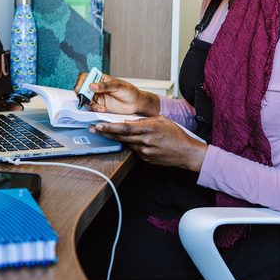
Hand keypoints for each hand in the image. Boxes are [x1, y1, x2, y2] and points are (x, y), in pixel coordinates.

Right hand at [74, 73, 158, 116]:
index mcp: (100, 79)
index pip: (86, 77)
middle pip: (83, 89)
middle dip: (82, 95)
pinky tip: (102, 109)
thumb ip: (105, 86)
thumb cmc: (129, 91)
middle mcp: (97, 88)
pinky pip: (92, 108)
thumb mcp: (118, 86)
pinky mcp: (100, 106)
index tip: (80, 88)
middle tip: (85, 99)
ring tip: (99, 106)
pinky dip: (95, 109)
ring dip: (89, 104)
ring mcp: (98, 98)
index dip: (80, 82)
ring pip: (86, 100)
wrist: (136, 103)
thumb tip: (91, 85)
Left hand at [90, 116, 207, 171]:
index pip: (124, 128)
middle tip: (93, 129)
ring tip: (105, 133)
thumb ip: (144, 120)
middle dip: (106, 133)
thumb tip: (130, 120)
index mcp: (148, 128)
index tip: (99, 125)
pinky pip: (134, 150)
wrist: (186, 153)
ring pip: (126, 144)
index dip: (109, 127)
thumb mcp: (161, 120)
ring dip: (115, 139)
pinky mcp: (145, 159)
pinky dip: (130, 145)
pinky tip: (127, 141)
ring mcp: (144, 152)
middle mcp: (145, 141)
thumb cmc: (176, 135)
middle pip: (120, 137)